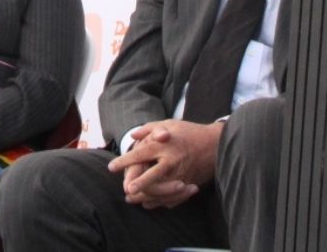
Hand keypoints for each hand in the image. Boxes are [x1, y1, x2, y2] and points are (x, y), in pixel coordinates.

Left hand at [107, 119, 221, 209]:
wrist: (214, 144)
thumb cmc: (188, 132)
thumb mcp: (168, 124)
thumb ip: (149, 129)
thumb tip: (133, 136)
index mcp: (165, 145)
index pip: (141, 154)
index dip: (125, 161)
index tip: (112, 167)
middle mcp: (172, 161)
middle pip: (151, 176)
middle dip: (138, 185)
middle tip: (126, 190)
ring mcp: (181, 174)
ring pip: (160, 191)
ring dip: (145, 197)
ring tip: (132, 198)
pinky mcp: (188, 185)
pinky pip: (172, 198)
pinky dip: (159, 202)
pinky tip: (148, 203)